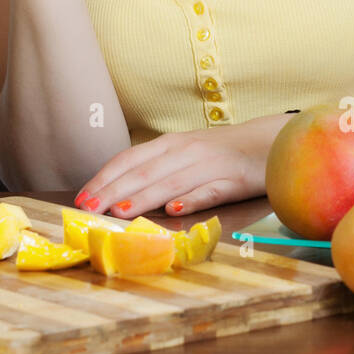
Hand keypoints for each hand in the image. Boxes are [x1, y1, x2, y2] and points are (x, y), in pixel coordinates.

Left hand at [74, 118, 280, 219]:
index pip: (129, 159)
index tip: (82, 197)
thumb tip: (119, 193)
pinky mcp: (233, 180)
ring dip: (144, 197)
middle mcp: (185, 151)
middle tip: (90, 209)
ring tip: (121, 211)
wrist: (271, 142)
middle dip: (114, 190)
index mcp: (170, 144)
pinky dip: (191, 199)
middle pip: (144, 171)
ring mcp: (209, 165)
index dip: (104, 178)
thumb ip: (157, 170)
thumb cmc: (221, 153)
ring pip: (171, 182)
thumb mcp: (185, 155)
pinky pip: (209, 191)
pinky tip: (175, 209)